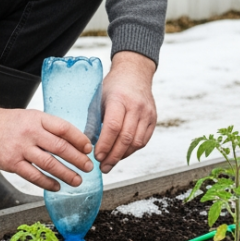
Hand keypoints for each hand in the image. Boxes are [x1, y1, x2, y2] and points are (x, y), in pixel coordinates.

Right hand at [0, 104, 92, 190]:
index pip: (64, 128)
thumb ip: (48, 127)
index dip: (79, 139)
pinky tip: (56, 186)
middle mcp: (30, 132)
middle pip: (60, 147)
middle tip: (88, 167)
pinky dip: (47, 182)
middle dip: (78, 159)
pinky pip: (33, 175)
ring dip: (66, 174)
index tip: (88, 148)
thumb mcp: (29, 117)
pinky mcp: (11, 163)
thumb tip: (72, 141)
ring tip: (77, 180)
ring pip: (49, 164)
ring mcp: (20, 148)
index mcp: (37, 118)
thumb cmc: (6, 123)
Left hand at [94, 51, 156, 173]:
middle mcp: (136, 106)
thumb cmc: (113, 86)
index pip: (113, 126)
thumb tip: (86, 144)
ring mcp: (147, 113)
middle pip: (126, 138)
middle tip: (103, 166)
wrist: (135, 73)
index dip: (105, 144)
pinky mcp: (153, 119)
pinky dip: (132, 150)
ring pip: (136, 142)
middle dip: (113, 156)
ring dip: (122, 156)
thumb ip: (93, 120)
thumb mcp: (99, 98)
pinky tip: (121, 154)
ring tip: (110, 163)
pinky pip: (143, 140)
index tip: (97, 156)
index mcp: (119, 99)